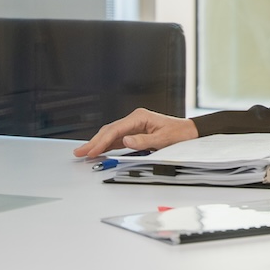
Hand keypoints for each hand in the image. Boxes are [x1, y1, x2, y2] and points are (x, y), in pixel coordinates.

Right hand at [71, 108, 198, 157]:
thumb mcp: (163, 139)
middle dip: (94, 142)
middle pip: (109, 130)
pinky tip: (98, 150)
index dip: (102, 141)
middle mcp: (135, 119)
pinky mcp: (135, 133)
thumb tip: (126, 141)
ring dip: (98, 144)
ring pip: (111, 134)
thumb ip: (144, 140)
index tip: (92, 150)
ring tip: (83, 152)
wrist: (189, 132)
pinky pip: (117, 139)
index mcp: (140, 117)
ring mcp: (134, 126)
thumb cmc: (179, 133)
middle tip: (80, 152)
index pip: (116, 129)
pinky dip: (107, 145)